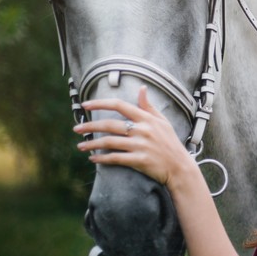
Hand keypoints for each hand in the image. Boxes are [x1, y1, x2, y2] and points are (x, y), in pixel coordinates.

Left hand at [74, 86, 192, 186]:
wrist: (180, 166)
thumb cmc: (170, 142)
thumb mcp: (162, 121)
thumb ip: (148, 106)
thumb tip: (141, 88)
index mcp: (146, 118)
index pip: (119, 105)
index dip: (100, 103)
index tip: (86, 105)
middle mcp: (142, 130)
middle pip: (110, 124)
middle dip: (90, 125)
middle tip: (76, 128)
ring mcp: (140, 145)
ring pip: (109, 142)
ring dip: (92, 144)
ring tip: (80, 146)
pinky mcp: (139, 160)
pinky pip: (115, 158)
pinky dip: (102, 158)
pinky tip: (93, 159)